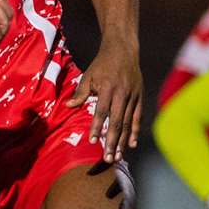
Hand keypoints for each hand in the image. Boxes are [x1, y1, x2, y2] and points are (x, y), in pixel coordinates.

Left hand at [67, 41, 141, 163]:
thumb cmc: (102, 64)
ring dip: (122, 141)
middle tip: (107, 158)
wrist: (123, 50)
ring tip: (117, 156)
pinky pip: (138, 118)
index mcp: (108, 88)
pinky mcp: (140, 97)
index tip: (93, 142)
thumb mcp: (88, 76)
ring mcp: (133, 96)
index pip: (102, 111)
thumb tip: (68, 106)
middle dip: (112, 141)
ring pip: (128, 123)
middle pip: (117, 122)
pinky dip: (134, 132)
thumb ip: (80, 93)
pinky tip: (131, 144)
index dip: (97, 127)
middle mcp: (122, 94)